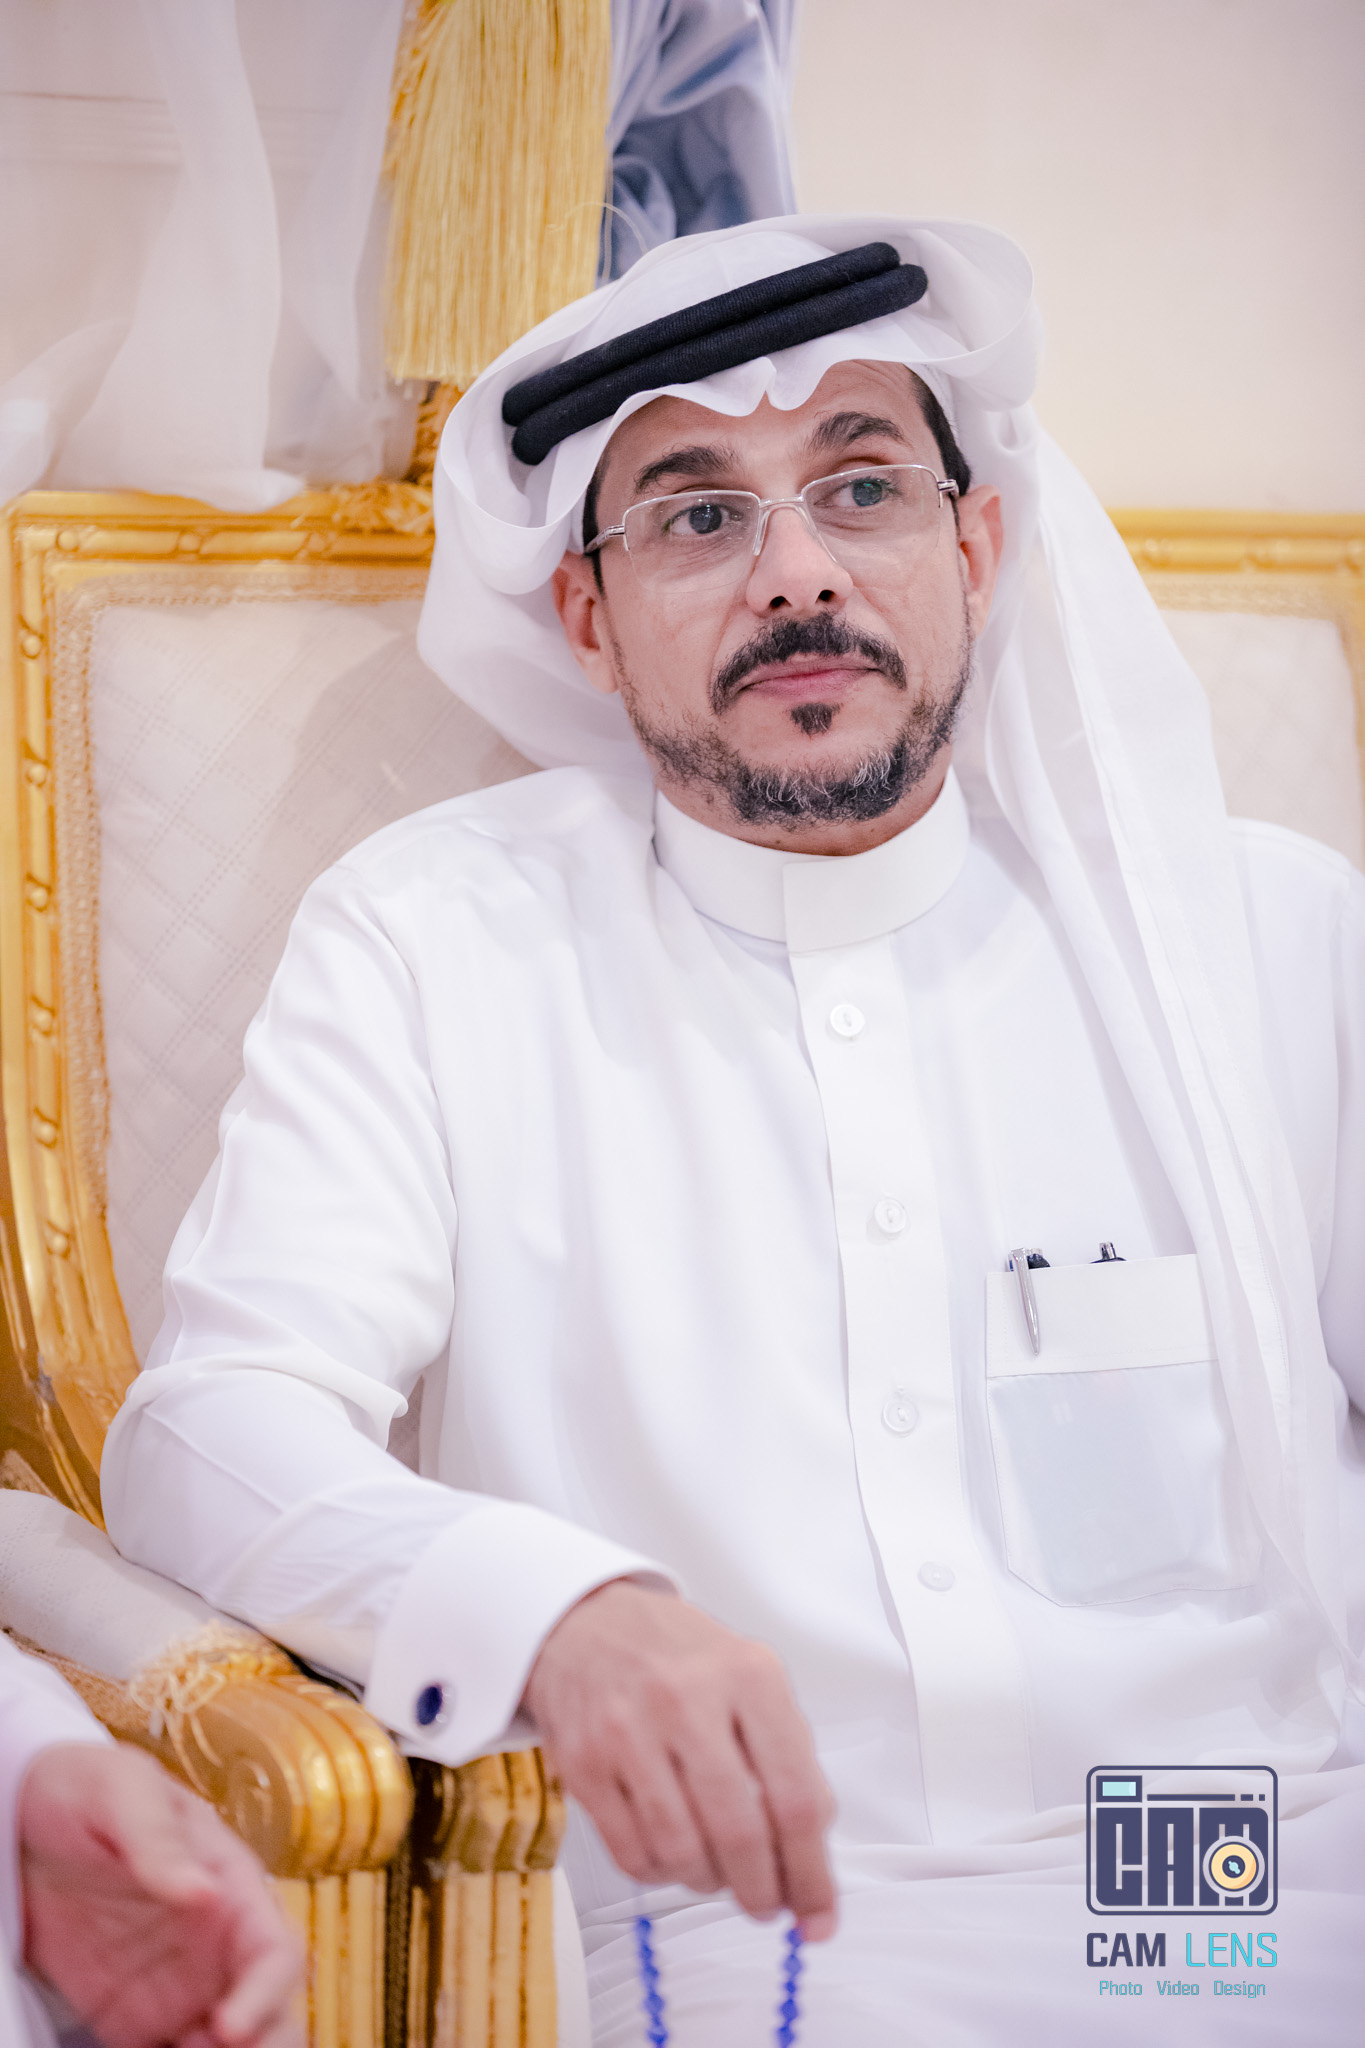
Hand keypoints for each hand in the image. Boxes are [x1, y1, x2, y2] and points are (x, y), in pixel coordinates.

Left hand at [19, 1743, 303, 2047]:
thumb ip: (158, 1837)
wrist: (21, 1817)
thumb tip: (205, 1890)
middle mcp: (215, 1944)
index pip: (275, 1951)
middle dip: (266, 2045)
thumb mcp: (122, 1791)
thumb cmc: (87, 1787)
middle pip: (267, 2012)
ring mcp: (177, 1987)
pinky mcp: (132, 2020)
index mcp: (230, 1886)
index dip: (267, 1994)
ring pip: (223, 2047)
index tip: (231, 2026)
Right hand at [522, 1581, 836, 1939]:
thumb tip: (811, 1856)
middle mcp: (687, 1698)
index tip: (819, 1912)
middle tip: (768, 1904)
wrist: (587, 1624)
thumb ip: (789, 1756)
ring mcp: (629, 1730)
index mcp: (748, 1674)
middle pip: (741, 1833)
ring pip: (684, 1852)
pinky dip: (662, 1871)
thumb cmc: (680, 1659)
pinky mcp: (583, 1763)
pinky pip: (634, 1855)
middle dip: (762, 1890)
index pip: (796, 1797)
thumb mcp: (751, 1678)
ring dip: (711, 1882)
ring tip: (718, 1872)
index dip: (812, 1872)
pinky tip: (673, 1851)